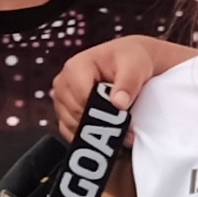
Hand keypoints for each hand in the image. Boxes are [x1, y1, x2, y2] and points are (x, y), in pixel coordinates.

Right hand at [52, 32, 197, 133]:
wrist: (130, 61)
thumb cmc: (129, 59)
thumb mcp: (135, 66)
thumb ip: (127, 83)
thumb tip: (119, 103)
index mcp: (75, 68)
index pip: (82, 99)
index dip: (102, 111)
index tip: (122, 116)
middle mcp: (63, 84)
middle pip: (76, 115)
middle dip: (101, 124)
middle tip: (125, 126)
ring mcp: (63, 100)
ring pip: (73, 127)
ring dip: (96, 132)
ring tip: (120, 130)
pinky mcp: (66, 113)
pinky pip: (72, 133)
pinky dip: (90, 138)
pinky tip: (108, 134)